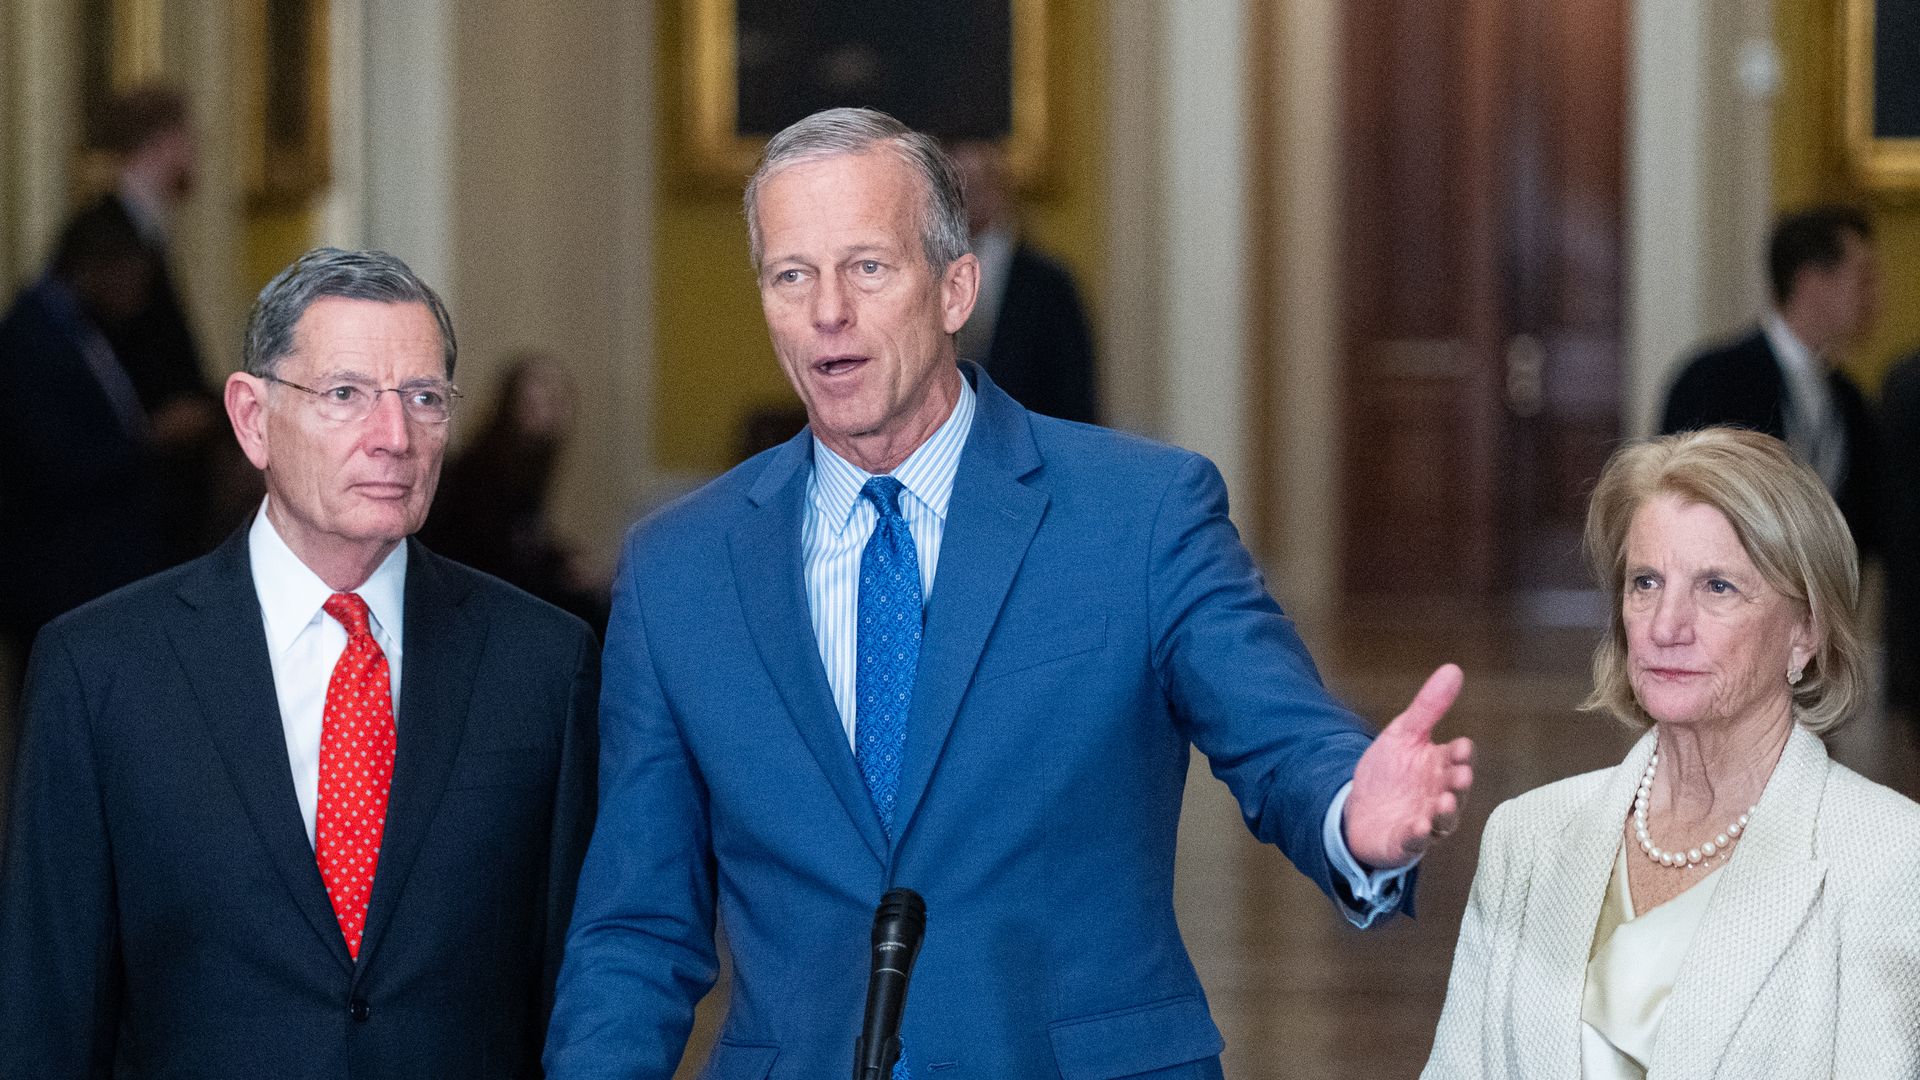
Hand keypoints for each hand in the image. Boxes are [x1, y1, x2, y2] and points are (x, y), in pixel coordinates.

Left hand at [1342, 663, 1474, 868]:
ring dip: (1445, 812)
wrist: (1357, 807)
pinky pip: (1415, 841)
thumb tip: (1454, 668)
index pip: (1458, 758)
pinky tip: (1418, 827)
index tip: (1461, 747)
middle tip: (1460, 775)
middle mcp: (1438, 794)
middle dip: (1459, 783)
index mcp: (1439, 766)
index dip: (1461, 754)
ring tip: (1444, 801)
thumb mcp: (1404, 734)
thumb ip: (1429, 707)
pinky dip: (1418, 836)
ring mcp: (1424, 820)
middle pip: (1455, 789)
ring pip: (1442, 819)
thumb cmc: (1390, 772)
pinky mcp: (1405, 842)